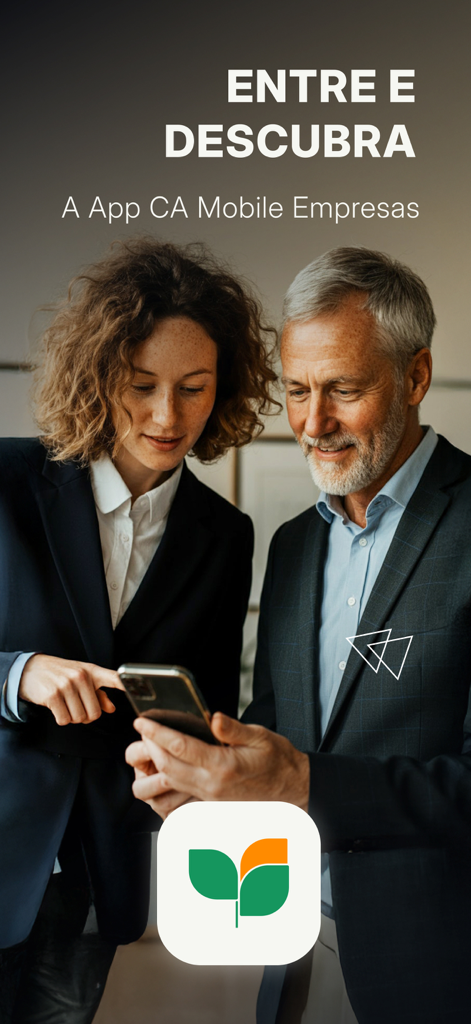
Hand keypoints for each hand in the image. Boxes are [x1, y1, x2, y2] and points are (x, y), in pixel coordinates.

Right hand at [19, 654, 124, 725]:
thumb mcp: (81, 678)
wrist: (31, 669)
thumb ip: (98, 693)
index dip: (126, 685)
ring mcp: (66, 685)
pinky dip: (61, 718)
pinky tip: (56, 707)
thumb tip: (111, 708)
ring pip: (79, 718)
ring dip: (72, 717)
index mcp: (91, 671)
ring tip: (65, 704)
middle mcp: (81, 676)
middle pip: (94, 713)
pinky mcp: (53, 695)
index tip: (138, 691)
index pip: (113, 678)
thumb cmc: (60, 675)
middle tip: (76, 706)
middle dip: (85, 716)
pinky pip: (64, 720)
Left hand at [129, 712, 309, 811]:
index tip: (142, 720)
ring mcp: (209, 799)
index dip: (157, 732)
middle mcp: (212, 786)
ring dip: (155, 764)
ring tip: (150, 745)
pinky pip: (180, 794)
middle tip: (142, 728)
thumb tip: (213, 717)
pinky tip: (166, 765)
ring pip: (170, 783)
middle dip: (149, 746)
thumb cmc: (279, 761)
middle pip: (168, 767)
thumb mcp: (261, 736)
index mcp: (223, 767)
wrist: (293, 791)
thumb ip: (233, 729)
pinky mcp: (210, 805)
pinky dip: (167, 779)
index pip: (180, 748)